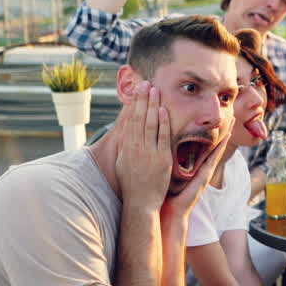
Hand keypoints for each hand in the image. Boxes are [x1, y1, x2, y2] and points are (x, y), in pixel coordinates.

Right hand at [114, 81, 171, 212]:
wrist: (140, 202)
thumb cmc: (131, 183)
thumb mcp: (122, 162)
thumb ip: (125, 145)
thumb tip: (126, 130)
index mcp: (126, 147)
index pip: (130, 120)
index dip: (134, 104)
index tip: (137, 90)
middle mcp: (135, 147)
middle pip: (139, 118)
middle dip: (142, 99)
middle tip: (145, 83)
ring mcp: (148, 152)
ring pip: (150, 124)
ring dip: (152, 105)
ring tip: (154, 90)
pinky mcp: (160, 158)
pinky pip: (162, 137)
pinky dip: (163, 123)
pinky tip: (163, 110)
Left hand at [162, 122, 231, 219]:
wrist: (168, 213)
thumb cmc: (163, 195)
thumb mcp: (163, 172)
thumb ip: (163, 160)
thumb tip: (153, 145)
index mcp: (189, 165)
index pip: (197, 144)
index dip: (205, 131)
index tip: (208, 117)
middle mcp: (198, 167)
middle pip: (210, 144)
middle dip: (220, 130)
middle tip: (230, 115)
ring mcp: (203, 172)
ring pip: (215, 149)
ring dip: (225, 135)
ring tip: (233, 121)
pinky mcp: (204, 177)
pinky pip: (213, 159)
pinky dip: (220, 148)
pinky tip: (225, 139)